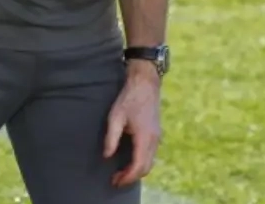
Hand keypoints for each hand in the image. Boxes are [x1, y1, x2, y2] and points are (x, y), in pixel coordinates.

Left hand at [103, 61, 162, 187]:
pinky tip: (130, 161)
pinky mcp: (156, 133)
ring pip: (150, 162)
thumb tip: (107, 156)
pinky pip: (151, 155)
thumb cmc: (129, 98)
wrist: (145, 83)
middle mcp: (154, 139)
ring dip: (137, 171)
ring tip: (121, 173)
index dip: (127, 177)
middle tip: (116, 180)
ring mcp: (157, 137)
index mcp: (145, 137)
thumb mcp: (115, 117)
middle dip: (131, 177)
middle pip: (146, 168)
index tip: (115, 180)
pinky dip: (142, 162)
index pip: (138, 166)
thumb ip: (111, 138)